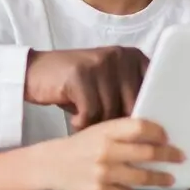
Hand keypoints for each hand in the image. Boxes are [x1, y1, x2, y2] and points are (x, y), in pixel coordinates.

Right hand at [24, 46, 148, 130]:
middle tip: (107, 134)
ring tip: (88, 126)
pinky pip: (90, 111)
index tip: (138, 126)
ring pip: (111, 110)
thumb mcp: (108, 83)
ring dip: (99, 125)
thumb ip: (129, 94)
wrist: (37, 71)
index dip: (147, 110)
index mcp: (132, 56)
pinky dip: (83, 122)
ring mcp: (99, 63)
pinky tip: (76, 121)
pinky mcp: (79, 74)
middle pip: (132, 103)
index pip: (153, 88)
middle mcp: (119, 55)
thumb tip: (153, 129)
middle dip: (119, 123)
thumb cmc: (77, 85)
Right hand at [45, 117, 181, 189]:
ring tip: (169, 179)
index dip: (158, 133)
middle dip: (168, 156)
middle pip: (147, 154)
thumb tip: (159, 138)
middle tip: (180, 158)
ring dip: (160, 179)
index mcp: (106, 131)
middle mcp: (105, 151)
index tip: (168, 138)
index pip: (140, 128)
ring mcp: (102, 173)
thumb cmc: (83, 146)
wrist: (52, 165)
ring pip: (142, 178)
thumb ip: (123, 133)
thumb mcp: (99, 131)